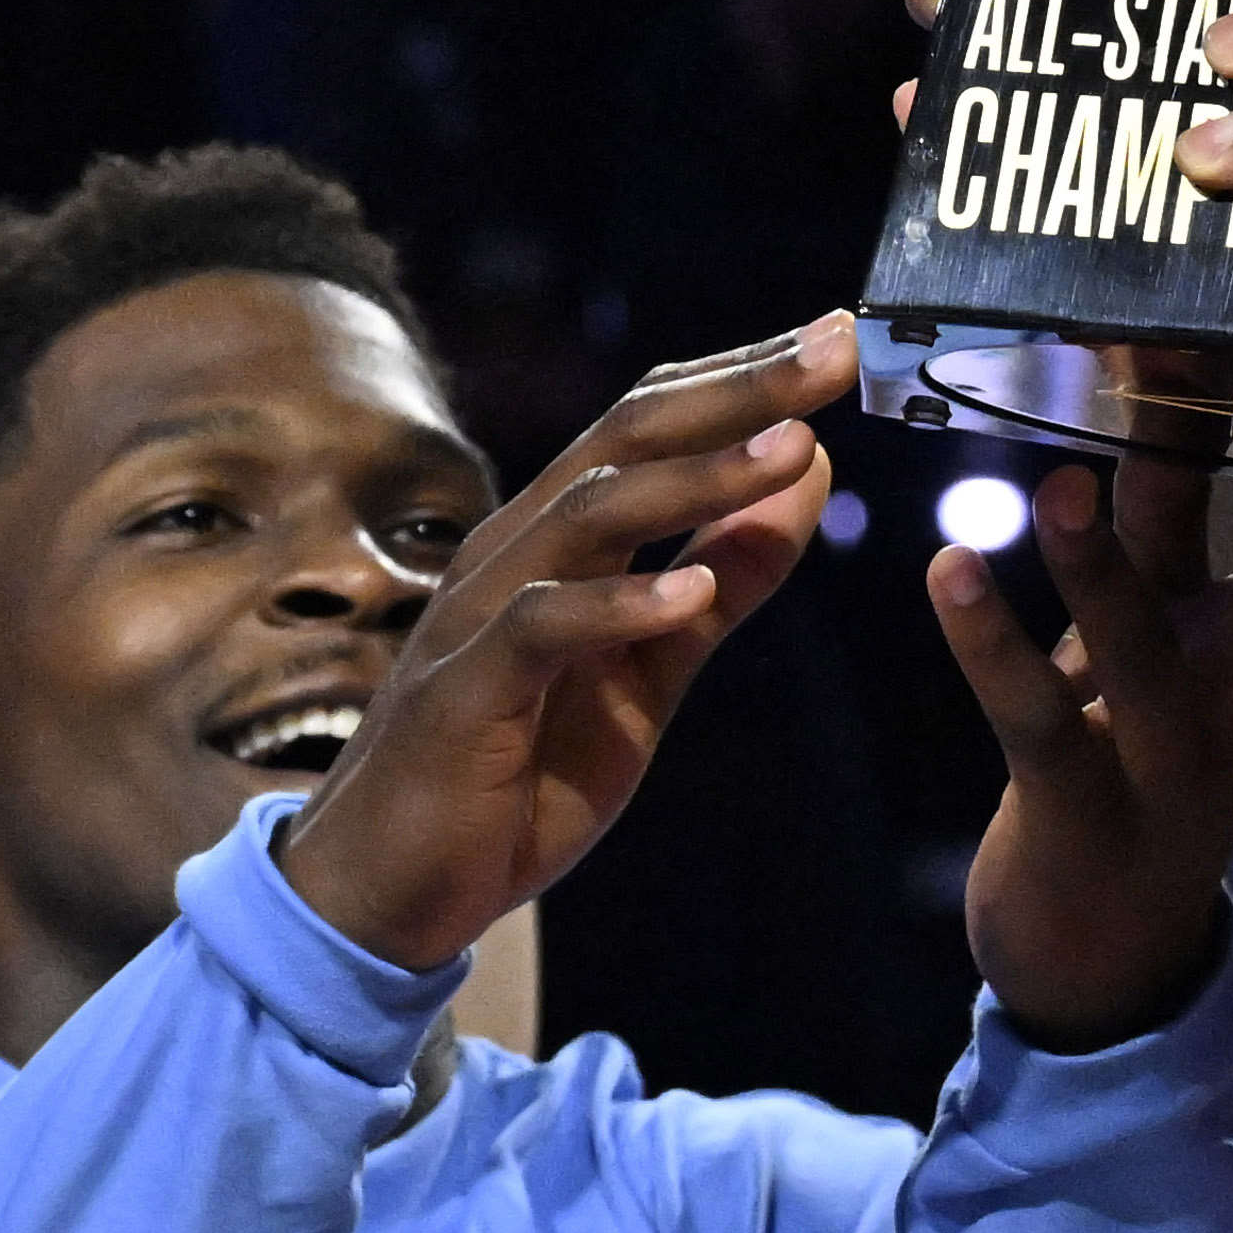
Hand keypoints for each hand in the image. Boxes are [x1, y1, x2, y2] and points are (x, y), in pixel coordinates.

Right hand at [276, 323, 849, 972]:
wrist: (392, 893)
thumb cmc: (515, 777)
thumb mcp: (653, 675)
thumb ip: (726, 581)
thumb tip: (808, 473)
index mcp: (559, 541)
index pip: (650, 428)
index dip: (743, 379)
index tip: (840, 339)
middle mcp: (516, 554)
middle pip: (626, 442)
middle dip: (736, 393)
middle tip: (834, 351)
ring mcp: (480, 618)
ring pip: (587, 515)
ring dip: (694, 479)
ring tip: (790, 449)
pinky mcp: (461, 695)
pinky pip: (539, 630)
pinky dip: (615, 608)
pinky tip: (688, 595)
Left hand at [943, 445, 1232, 1048]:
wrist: (1097, 963)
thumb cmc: (1131, 772)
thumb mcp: (1159, 658)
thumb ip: (1167, 544)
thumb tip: (1170, 402)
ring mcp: (1163, 775)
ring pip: (1144, 665)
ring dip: (1104, 573)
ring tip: (1066, 485)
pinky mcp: (1079, 812)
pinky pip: (1034, 721)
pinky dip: (989, 642)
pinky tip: (950, 568)